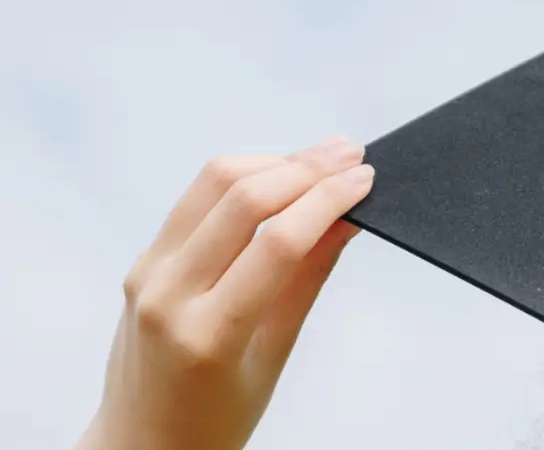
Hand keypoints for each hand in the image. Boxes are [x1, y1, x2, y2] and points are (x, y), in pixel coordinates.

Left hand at [76, 137, 373, 449]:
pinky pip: (195, 199)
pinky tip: (279, 176)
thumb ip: (308, 279)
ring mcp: (148, 271)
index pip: (278, 242)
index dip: (328, 200)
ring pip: (214, 182)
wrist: (143, 441)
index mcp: (208, 333)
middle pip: (242, 198)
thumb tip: (346, 219)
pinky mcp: (144, 259)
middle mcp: (169, 293)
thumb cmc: (214, 417)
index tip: (364, 179)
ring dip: (275, 160)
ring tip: (322, 158)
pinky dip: (243, 177)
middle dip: (306, 167)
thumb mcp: (274, 355)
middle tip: (351, 156)